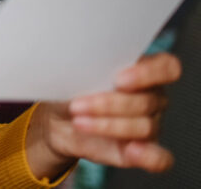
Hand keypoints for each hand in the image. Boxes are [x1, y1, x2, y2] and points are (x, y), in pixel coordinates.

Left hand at [27, 52, 181, 178]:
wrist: (55, 120)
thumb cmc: (69, 89)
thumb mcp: (74, 73)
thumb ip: (88, 68)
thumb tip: (80, 64)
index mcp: (141, 71)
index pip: (166, 67)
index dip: (148, 73)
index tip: (118, 80)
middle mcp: (151, 97)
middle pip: (146, 101)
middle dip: (108, 104)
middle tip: (77, 105)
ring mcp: (149, 125)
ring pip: (144, 126)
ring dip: (107, 125)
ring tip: (78, 121)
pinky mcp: (140, 151)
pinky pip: (158, 158)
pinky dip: (147, 155)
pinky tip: (130, 150)